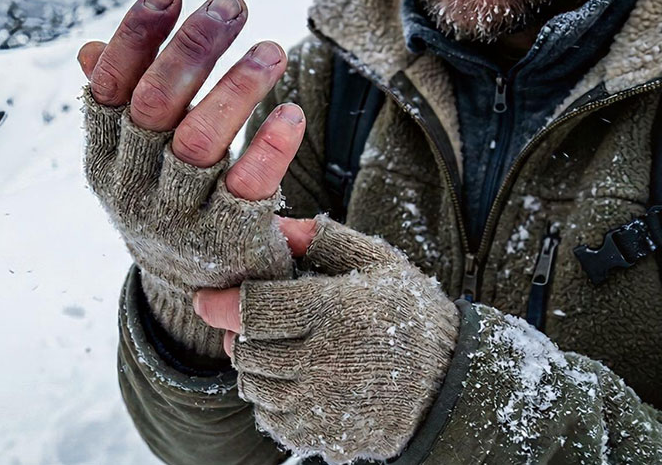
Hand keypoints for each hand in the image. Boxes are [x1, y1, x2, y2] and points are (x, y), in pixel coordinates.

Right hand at [77, 0, 315, 358]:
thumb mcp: (134, 159)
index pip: (109, 87)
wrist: (197, 292)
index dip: (135, 37)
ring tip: (273, 50)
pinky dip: (268, 151)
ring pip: (198, 144)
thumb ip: (119, 107)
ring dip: (235, 90)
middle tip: (232, 4)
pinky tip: (291, 115)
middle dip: (191, 49)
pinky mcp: (223, 242)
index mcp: (103, 158)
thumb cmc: (170, 201)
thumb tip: (89, 48)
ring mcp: (175, 218)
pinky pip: (245, 191)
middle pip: (153, 107)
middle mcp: (130, 187)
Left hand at [193, 215, 458, 462]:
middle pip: (247, 352)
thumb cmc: (410, 312)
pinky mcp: (330, 437)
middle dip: (237, 337)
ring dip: (252, 371)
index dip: (222, 303)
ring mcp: (328, 405)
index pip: (254, 310)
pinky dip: (272, 404)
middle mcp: (328, 361)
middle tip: (246, 328)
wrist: (454, 384)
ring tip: (273, 354)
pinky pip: (274, 422)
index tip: (207, 299)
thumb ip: (322, 241)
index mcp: (336, 311)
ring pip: (255, 389)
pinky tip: (293, 385)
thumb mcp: (377, 263)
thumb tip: (275, 226)